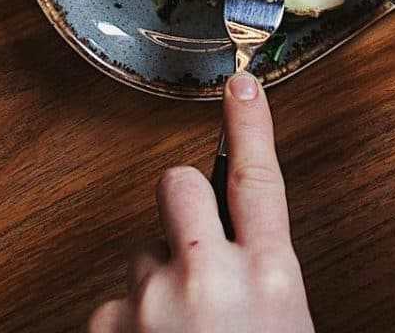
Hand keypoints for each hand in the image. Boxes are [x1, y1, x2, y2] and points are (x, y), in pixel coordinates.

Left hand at [88, 72, 315, 331]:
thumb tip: (244, 262)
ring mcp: (153, 298)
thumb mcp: (286, 326)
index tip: (240, 86)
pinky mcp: (108, 323)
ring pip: (145, 256)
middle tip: (194, 254)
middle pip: (180, 184)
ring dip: (159, 285)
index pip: (257, 179)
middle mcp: (209, 279)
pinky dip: (129, 327)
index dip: (247, 127)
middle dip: (182, 205)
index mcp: (270, 281)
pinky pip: (115, 305)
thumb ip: (265, 285)